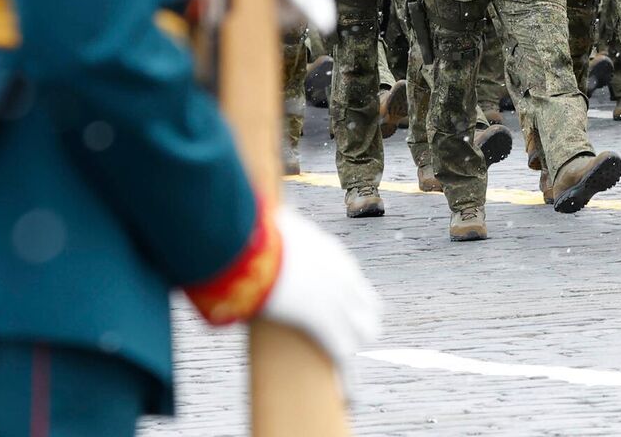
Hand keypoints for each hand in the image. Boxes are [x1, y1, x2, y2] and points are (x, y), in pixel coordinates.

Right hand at [197, 208, 382, 385]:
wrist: (251, 241)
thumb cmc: (255, 232)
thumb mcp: (275, 225)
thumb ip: (279, 228)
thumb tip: (268, 223)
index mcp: (334, 254)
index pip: (355, 283)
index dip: (351, 304)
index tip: (341, 317)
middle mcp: (343, 275)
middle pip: (370, 309)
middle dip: (360, 327)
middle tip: (341, 344)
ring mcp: (336, 297)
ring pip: (362, 333)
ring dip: (354, 350)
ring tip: (346, 377)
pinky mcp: (323, 320)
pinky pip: (343, 355)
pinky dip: (348, 379)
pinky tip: (347, 397)